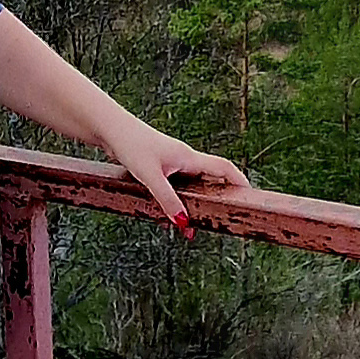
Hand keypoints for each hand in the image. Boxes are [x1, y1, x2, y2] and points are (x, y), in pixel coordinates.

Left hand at [98, 121, 251, 236]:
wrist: (110, 129)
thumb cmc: (131, 145)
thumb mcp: (150, 176)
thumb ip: (167, 199)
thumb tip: (183, 222)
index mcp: (188, 158)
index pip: (223, 168)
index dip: (238, 181)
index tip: (249, 195)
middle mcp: (183, 159)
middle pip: (208, 181)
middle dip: (213, 202)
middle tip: (217, 221)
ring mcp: (171, 162)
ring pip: (189, 187)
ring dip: (191, 206)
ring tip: (188, 230)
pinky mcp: (158, 166)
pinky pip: (173, 187)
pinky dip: (174, 201)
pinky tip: (164, 216)